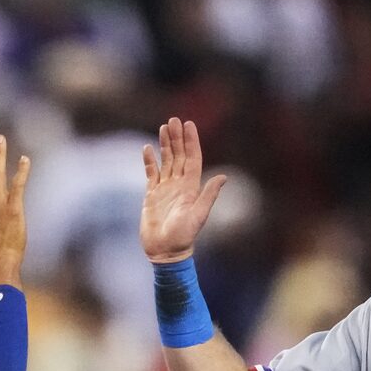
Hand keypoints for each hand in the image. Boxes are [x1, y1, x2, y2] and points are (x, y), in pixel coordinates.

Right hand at [140, 116, 227, 262]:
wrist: (165, 251)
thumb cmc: (183, 236)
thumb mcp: (199, 215)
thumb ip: (209, 195)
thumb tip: (223, 177)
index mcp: (191, 186)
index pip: (191, 158)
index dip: (191, 141)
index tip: (189, 124)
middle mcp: (179, 184)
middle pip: (178, 155)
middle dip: (177, 137)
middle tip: (174, 119)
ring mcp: (165, 188)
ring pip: (166, 161)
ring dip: (165, 144)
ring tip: (163, 127)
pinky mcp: (152, 195)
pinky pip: (151, 173)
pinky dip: (149, 161)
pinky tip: (147, 148)